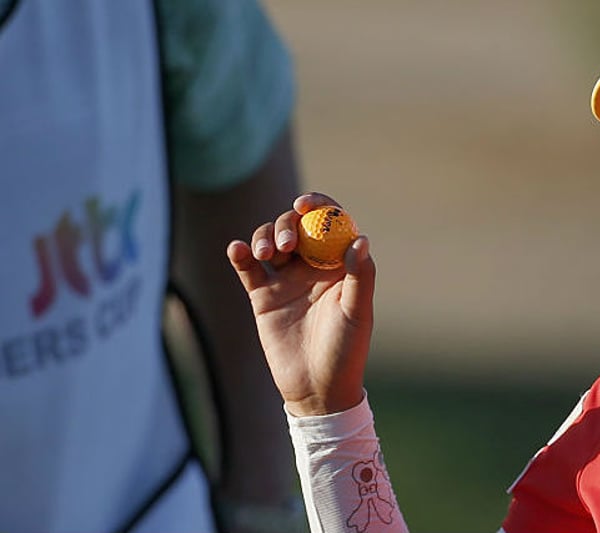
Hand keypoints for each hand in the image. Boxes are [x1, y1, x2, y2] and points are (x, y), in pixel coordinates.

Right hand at [227, 193, 374, 415]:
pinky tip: (237, 250)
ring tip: (265, 254)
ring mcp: (286, 279)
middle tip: (286, 243)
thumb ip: (359, 277)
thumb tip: (360, 239)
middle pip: (295, 227)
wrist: (317, 388)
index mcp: (339, 264)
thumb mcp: (357, 313)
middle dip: (286, 224)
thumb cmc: (346, 351)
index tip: (305, 204)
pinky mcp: (263, 295)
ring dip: (263, 237)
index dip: (318, 206)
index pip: (329, 223)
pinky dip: (240, 254)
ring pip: (269, 241)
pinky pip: (247, 269)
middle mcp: (312, 266)